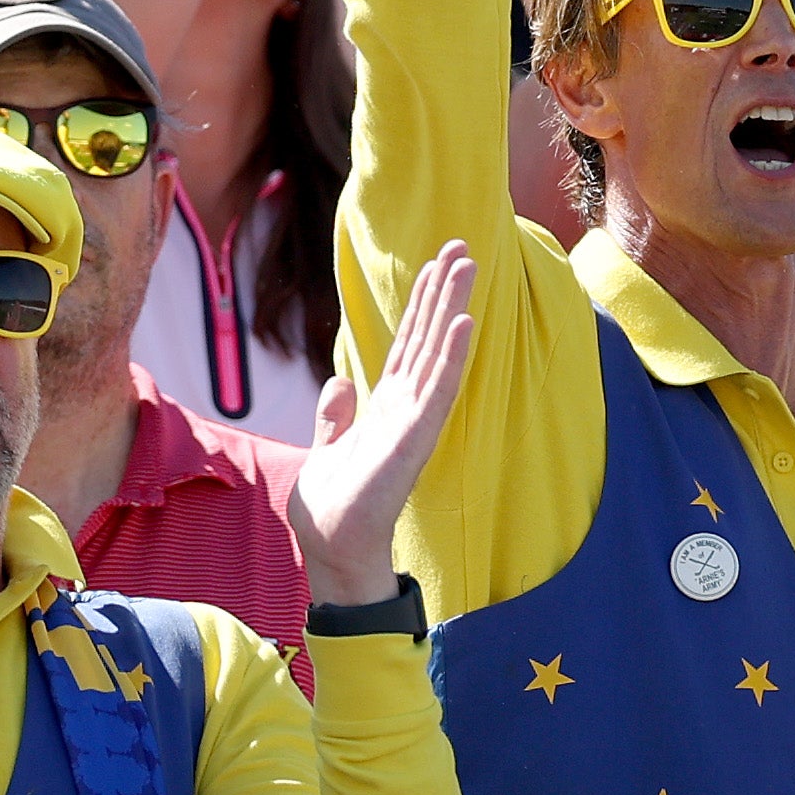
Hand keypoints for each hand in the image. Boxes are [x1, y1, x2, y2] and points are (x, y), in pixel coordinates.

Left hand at [293, 238, 474, 599]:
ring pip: (437, 352)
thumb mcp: (327, 449)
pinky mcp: (414, 439)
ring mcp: (414, 421)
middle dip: (443, 291)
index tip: (436, 263)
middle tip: (462, 246)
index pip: (409, 343)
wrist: (333, 548)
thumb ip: (336, 416)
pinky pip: (438, 389)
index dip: (423, 302)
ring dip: (453, 307)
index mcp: (387, 406)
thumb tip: (339, 382)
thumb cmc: (334, 508)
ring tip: (467, 264)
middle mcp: (406, 407)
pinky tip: (464, 322)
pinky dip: (451, 355)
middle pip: (427, 337)